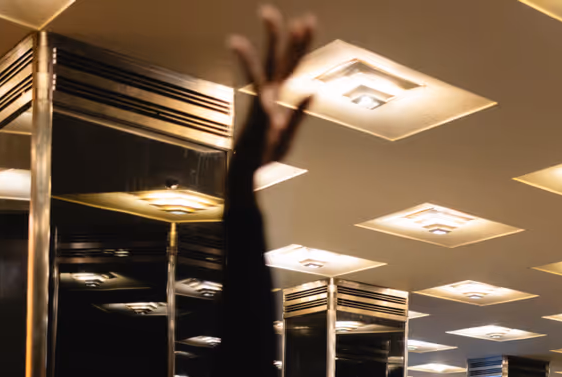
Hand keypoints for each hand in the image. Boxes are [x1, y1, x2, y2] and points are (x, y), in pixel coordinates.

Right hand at [230, 6, 315, 168]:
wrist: (249, 176)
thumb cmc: (266, 156)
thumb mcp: (288, 133)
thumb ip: (300, 113)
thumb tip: (312, 92)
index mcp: (278, 98)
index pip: (291, 65)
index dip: (300, 44)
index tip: (306, 21)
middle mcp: (268, 96)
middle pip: (277, 60)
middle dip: (280, 36)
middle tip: (273, 10)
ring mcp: (262, 105)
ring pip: (267, 69)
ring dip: (268, 46)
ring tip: (266, 23)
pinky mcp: (257, 119)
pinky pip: (261, 98)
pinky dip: (262, 89)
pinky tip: (267, 84)